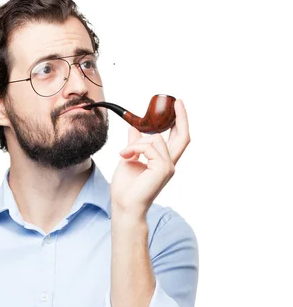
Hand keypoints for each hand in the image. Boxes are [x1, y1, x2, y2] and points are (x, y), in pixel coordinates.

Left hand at [110, 99, 190, 217]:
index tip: (176, 106)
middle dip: (181, 117)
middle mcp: (169, 164)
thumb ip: (135, 144)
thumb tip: (134, 128)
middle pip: (183, 136)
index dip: (179, 122)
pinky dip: (134, 148)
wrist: (124, 205)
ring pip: (156, 139)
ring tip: (124, 153)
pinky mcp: (163, 168)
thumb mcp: (129, 158)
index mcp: (163, 162)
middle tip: (176, 101)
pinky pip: (148, 147)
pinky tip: (124, 156)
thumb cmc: (125, 188)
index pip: (177, 139)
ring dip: (136, 143)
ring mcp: (168, 167)